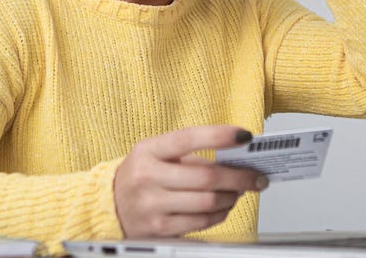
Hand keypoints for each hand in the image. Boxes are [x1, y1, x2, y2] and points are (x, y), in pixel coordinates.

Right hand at [114, 125, 268, 237]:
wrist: (109, 205)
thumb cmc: (141, 174)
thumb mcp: (155, 154)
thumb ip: (189, 154)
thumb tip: (234, 158)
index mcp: (149, 150)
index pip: (189, 138)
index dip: (220, 136)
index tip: (245, 135)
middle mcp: (148, 176)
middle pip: (206, 177)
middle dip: (240, 177)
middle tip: (256, 176)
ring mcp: (153, 205)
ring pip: (208, 202)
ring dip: (232, 197)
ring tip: (239, 191)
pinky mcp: (160, 229)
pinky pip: (201, 222)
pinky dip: (220, 214)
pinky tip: (224, 206)